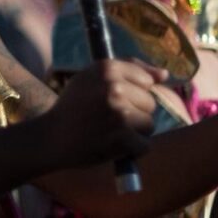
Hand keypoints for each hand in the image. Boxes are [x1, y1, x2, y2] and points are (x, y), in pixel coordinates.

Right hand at [46, 59, 166, 166]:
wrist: (52, 136)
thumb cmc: (75, 105)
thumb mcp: (93, 76)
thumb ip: (130, 69)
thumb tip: (165, 75)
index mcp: (107, 68)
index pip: (147, 80)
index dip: (134, 93)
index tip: (115, 100)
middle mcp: (114, 87)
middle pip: (150, 102)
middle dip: (135, 112)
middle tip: (110, 118)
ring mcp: (119, 113)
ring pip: (149, 124)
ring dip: (135, 132)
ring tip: (112, 132)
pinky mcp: (122, 137)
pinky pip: (145, 145)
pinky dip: (133, 150)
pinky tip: (115, 146)